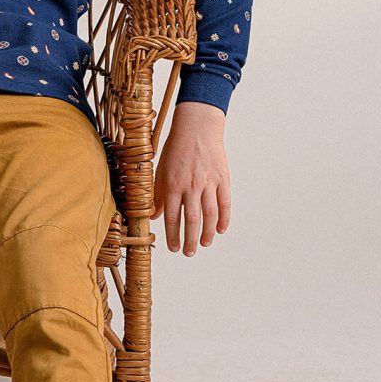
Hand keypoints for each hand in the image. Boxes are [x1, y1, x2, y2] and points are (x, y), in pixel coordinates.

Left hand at [152, 100, 230, 255]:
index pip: (172, 217)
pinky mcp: (223, 179)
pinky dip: (224, 218)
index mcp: (172, 185)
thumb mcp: (160, 170)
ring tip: (204, 244)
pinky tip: (220, 230)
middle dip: (190, 240)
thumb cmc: (175, 149)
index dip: (172, 235)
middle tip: (189, 253)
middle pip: (192, 220)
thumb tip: (155, 215)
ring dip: (207, 233)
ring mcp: (209, 183)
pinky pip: (225, 203)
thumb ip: (157, 193)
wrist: (197, 128)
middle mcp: (191, 186)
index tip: (173, 248)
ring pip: (210, 214)